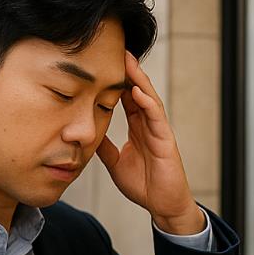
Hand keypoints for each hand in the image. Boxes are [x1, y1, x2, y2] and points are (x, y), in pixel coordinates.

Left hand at [95, 51, 205, 234]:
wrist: (162, 205)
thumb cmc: (143, 184)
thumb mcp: (115, 162)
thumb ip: (105, 146)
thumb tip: (87, 134)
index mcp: (138, 128)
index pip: (126, 97)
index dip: (116, 80)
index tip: (102, 63)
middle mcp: (149, 124)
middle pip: (137, 91)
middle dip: (128, 71)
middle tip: (116, 49)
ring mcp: (159, 130)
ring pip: (148, 98)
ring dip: (138, 79)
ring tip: (127, 60)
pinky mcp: (166, 140)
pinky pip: (156, 117)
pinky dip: (147, 102)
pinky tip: (137, 90)